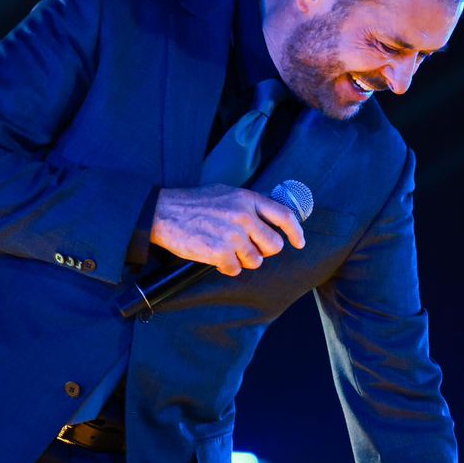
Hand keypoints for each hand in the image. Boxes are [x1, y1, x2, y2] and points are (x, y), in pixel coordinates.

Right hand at [151, 185, 304, 276]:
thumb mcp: (227, 193)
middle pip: (273, 245)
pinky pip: (235, 270)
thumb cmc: (195, 203)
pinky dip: (226, 267)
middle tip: (248, 248)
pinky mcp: (219, 253)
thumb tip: (272, 214)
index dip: (296, 232)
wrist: (164, 212)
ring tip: (225, 249)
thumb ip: (250, 203)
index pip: (284, 216)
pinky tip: (215, 257)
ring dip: (242, 260)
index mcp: (247, 199)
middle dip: (263, 251)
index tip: (299, 242)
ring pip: (255, 261)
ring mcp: (232, 235)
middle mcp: (244, 216)